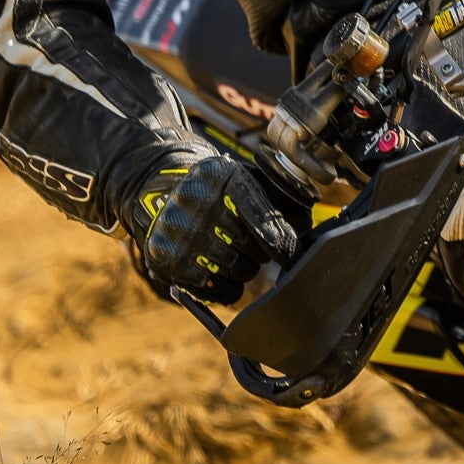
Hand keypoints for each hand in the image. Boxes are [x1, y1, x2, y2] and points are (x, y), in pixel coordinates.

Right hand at [124, 151, 295, 301]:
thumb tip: (305, 222)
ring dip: (245, 269)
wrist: (157, 194)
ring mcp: (177, 231)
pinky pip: (215, 290)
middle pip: (251, 246)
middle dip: (260, 251)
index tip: (290, 255)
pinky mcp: (165, 259)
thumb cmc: (216, 191)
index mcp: (218, 174)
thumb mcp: (243, 177)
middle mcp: (193, 200)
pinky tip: (224, 275)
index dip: (280, 239)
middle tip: (252, 246)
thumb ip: (278, 194)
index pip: (258, 215)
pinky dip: (228, 288)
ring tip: (236, 255)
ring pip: (236, 270)